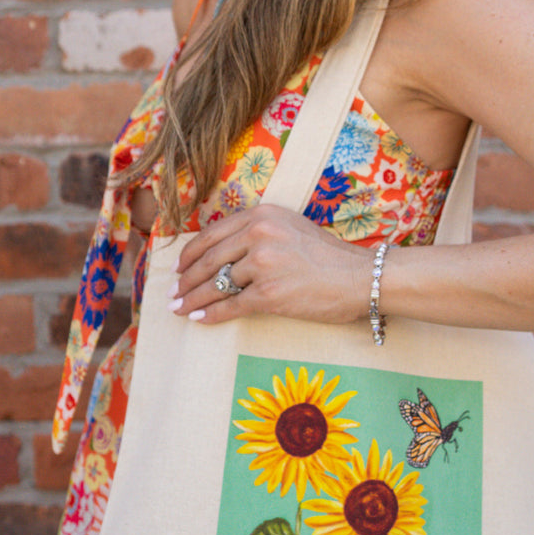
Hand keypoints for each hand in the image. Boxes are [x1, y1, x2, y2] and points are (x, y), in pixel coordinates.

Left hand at [169, 204, 372, 326]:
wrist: (360, 277)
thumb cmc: (328, 256)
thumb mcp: (290, 227)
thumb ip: (257, 232)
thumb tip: (222, 253)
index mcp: (262, 214)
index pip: (212, 234)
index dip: (190, 254)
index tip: (179, 268)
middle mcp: (259, 234)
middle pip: (209, 260)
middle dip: (186, 280)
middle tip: (173, 294)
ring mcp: (263, 264)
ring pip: (216, 284)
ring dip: (194, 299)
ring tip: (180, 309)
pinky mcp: (270, 293)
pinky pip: (231, 306)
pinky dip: (212, 315)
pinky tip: (199, 320)